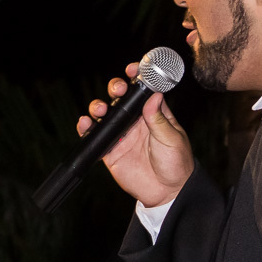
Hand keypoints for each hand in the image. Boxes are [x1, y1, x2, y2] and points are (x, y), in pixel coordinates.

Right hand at [77, 62, 193, 206]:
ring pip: (105, 114)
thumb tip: (153, 96)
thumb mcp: (172, 140)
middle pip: (120, 98)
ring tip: (100, 109)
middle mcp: (135, 121)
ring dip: (99, 106)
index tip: (133, 69)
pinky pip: (95, 136)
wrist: (166, 192)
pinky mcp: (109, 150)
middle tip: (117, 89)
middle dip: (116, 88)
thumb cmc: (176, 164)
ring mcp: (121, 134)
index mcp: (153, 114)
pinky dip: (87, 128)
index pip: (143, 91)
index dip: (137, 77)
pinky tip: (85, 123)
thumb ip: (159, 120)